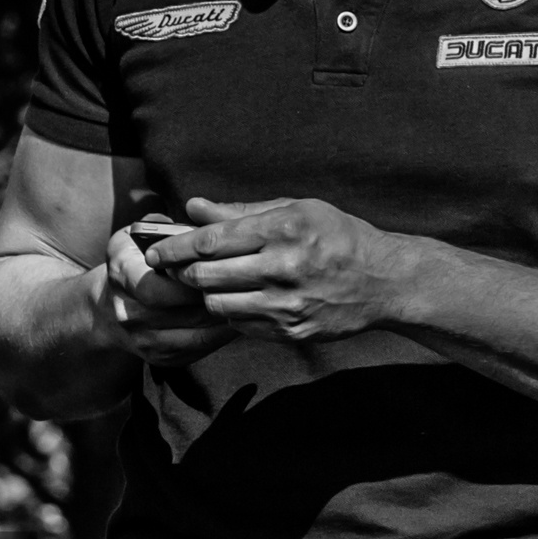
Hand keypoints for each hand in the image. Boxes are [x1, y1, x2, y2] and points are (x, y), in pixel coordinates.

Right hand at [95, 220, 236, 367]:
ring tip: (248, 301)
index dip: (190, 279)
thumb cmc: (132, 264)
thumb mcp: (134, 237)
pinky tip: (237, 318)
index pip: (154, 287)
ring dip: (225, 318)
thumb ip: (162, 226)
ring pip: (195, 333)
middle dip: (215, 297)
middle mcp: (127, 312)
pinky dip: (221, 335)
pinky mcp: (159, 358)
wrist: (106, 310)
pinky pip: (198, 348)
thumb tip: (198, 214)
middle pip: (181, 311)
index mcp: (122, 275)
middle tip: (245, 285)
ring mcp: (143, 339)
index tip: (218, 267)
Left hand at [147, 196, 412, 343]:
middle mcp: (284, 267)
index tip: (154, 251)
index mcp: (283, 229)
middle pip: (206, 276)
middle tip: (173, 269)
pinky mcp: (292, 330)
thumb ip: (242, 211)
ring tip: (210, 284)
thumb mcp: (296, 209)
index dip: (175, 248)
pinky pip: (241, 324)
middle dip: (181, 273)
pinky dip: (232, 311)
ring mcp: (288, 304)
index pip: (211, 241)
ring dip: (205, 294)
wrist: (383, 280)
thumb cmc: (337, 235)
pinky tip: (241, 299)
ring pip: (217, 304)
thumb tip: (193, 207)